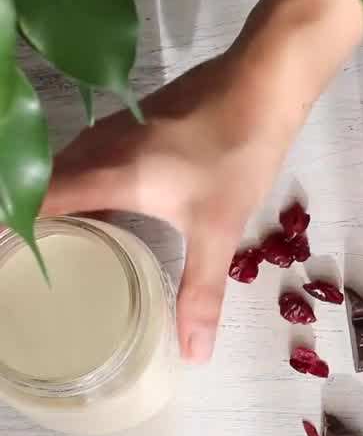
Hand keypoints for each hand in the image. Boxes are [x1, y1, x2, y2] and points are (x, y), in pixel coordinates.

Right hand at [41, 52, 304, 362]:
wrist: (264, 82)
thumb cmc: (237, 153)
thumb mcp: (219, 230)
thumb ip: (201, 292)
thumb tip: (195, 353)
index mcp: (105, 174)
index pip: (34, 201)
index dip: (13, 230)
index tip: (11, 264)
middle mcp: (97, 148)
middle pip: (42, 184)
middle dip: (29, 221)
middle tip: (28, 266)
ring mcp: (115, 130)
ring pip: (66, 167)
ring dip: (56, 200)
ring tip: (58, 246)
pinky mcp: (136, 121)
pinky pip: (90, 156)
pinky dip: (83, 183)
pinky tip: (103, 210)